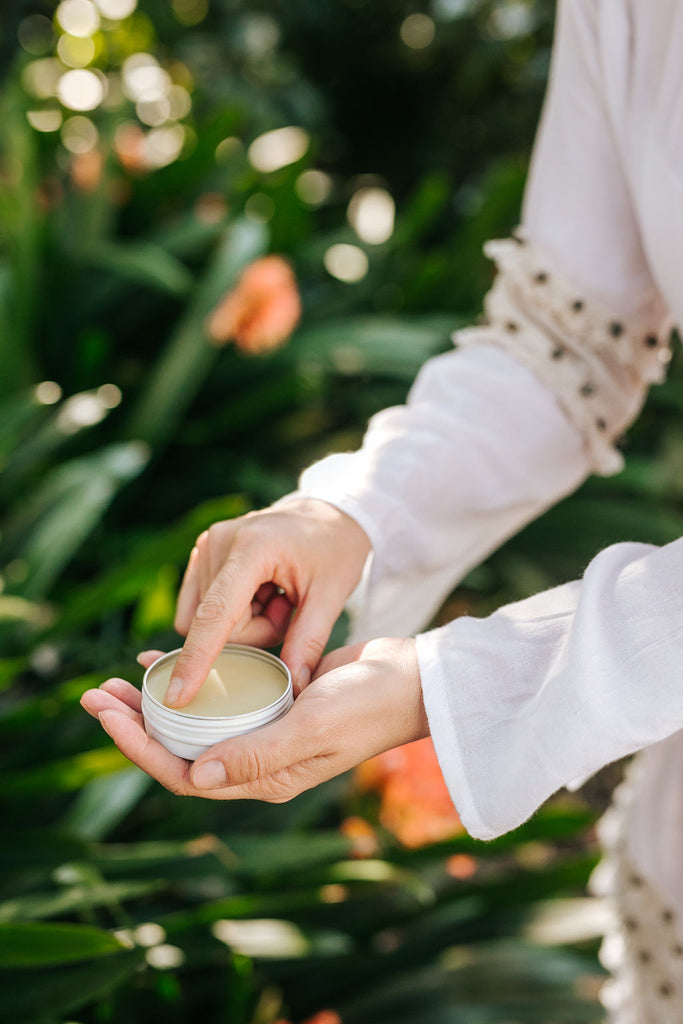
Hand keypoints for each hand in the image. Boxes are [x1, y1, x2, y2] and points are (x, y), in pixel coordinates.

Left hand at [80, 638, 427, 801]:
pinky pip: (220, 694)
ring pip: (194, 722)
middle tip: (95, 694)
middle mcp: (257, 760)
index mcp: (263, 778)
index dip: (138, 748)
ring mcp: (264, 730)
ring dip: (155, 702)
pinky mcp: (272, 700)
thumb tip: (195, 776)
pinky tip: (168, 656)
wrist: (410, 679)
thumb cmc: (367, 707)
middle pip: (180, 749)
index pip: (183, 774)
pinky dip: (192, 678)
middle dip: (134, 724)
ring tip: (118, 678)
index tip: (107, 715)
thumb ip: (256, 755)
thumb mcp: (312, 730)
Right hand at [167, 498, 370, 705]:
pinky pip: (202, 608)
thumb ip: (308, 642)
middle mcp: (219, 542)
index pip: (217, 614)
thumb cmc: (335, 549)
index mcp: (253, 548)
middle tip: (287, 607)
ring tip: (277, 596)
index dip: (197, 659)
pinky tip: (261, 592)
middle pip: (217, 625)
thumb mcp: (331, 596)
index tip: (177, 696)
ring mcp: (206, 545)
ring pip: (207, 620)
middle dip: (255, 632)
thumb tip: (293, 688)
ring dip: (245, 622)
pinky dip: (232, 612)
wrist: (328, 514)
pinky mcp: (202, 553)